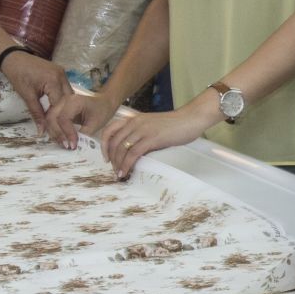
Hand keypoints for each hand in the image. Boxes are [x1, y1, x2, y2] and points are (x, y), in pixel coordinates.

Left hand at [2, 50, 75, 141]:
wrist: (13, 57)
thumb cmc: (18, 76)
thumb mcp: (27, 96)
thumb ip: (37, 114)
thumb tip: (42, 132)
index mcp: (54, 81)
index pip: (60, 104)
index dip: (59, 119)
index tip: (56, 131)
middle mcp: (62, 76)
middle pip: (69, 100)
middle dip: (65, 113)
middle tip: (61, 128)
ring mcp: (62, 72)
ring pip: (69, 94)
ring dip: (65, 106)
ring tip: (61, 120)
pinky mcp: (60, 72)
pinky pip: (64, 88)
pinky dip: (62, 98)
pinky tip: (59, 107)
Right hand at [41, 88, 118, 147]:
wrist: (103, 103)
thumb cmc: (101, 110)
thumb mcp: (95, 123)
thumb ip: (84, 134)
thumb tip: (73, 145)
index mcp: (74, 101)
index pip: (63, 118)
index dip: (67, 133)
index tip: (73, 144)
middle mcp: (64, 101)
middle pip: (51, 118)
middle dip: (57, 134)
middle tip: (67, 146)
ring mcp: (59, 105)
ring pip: (49, 120)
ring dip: (55, 134)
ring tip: (65, 144)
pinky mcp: (58, 110)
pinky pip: (51, 121)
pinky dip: (55, 131)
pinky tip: (62, 140)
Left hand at [98, 106, 214, 178]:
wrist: (190, 119)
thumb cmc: (174, 124)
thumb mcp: (152, 126)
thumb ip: (141, 135)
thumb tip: (133, 152)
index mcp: (134, 119)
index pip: (110, 130)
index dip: (104, 145)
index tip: (106, 157)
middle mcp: (135, 123)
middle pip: (113, 142)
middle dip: (111, 158)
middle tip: (114, 169)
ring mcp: (142, 130)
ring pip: (121, 148)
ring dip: (118, 164)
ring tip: (120, 174)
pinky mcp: (151, 138)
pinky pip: (133, 153)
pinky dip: (127, 164)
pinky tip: (126, 172)